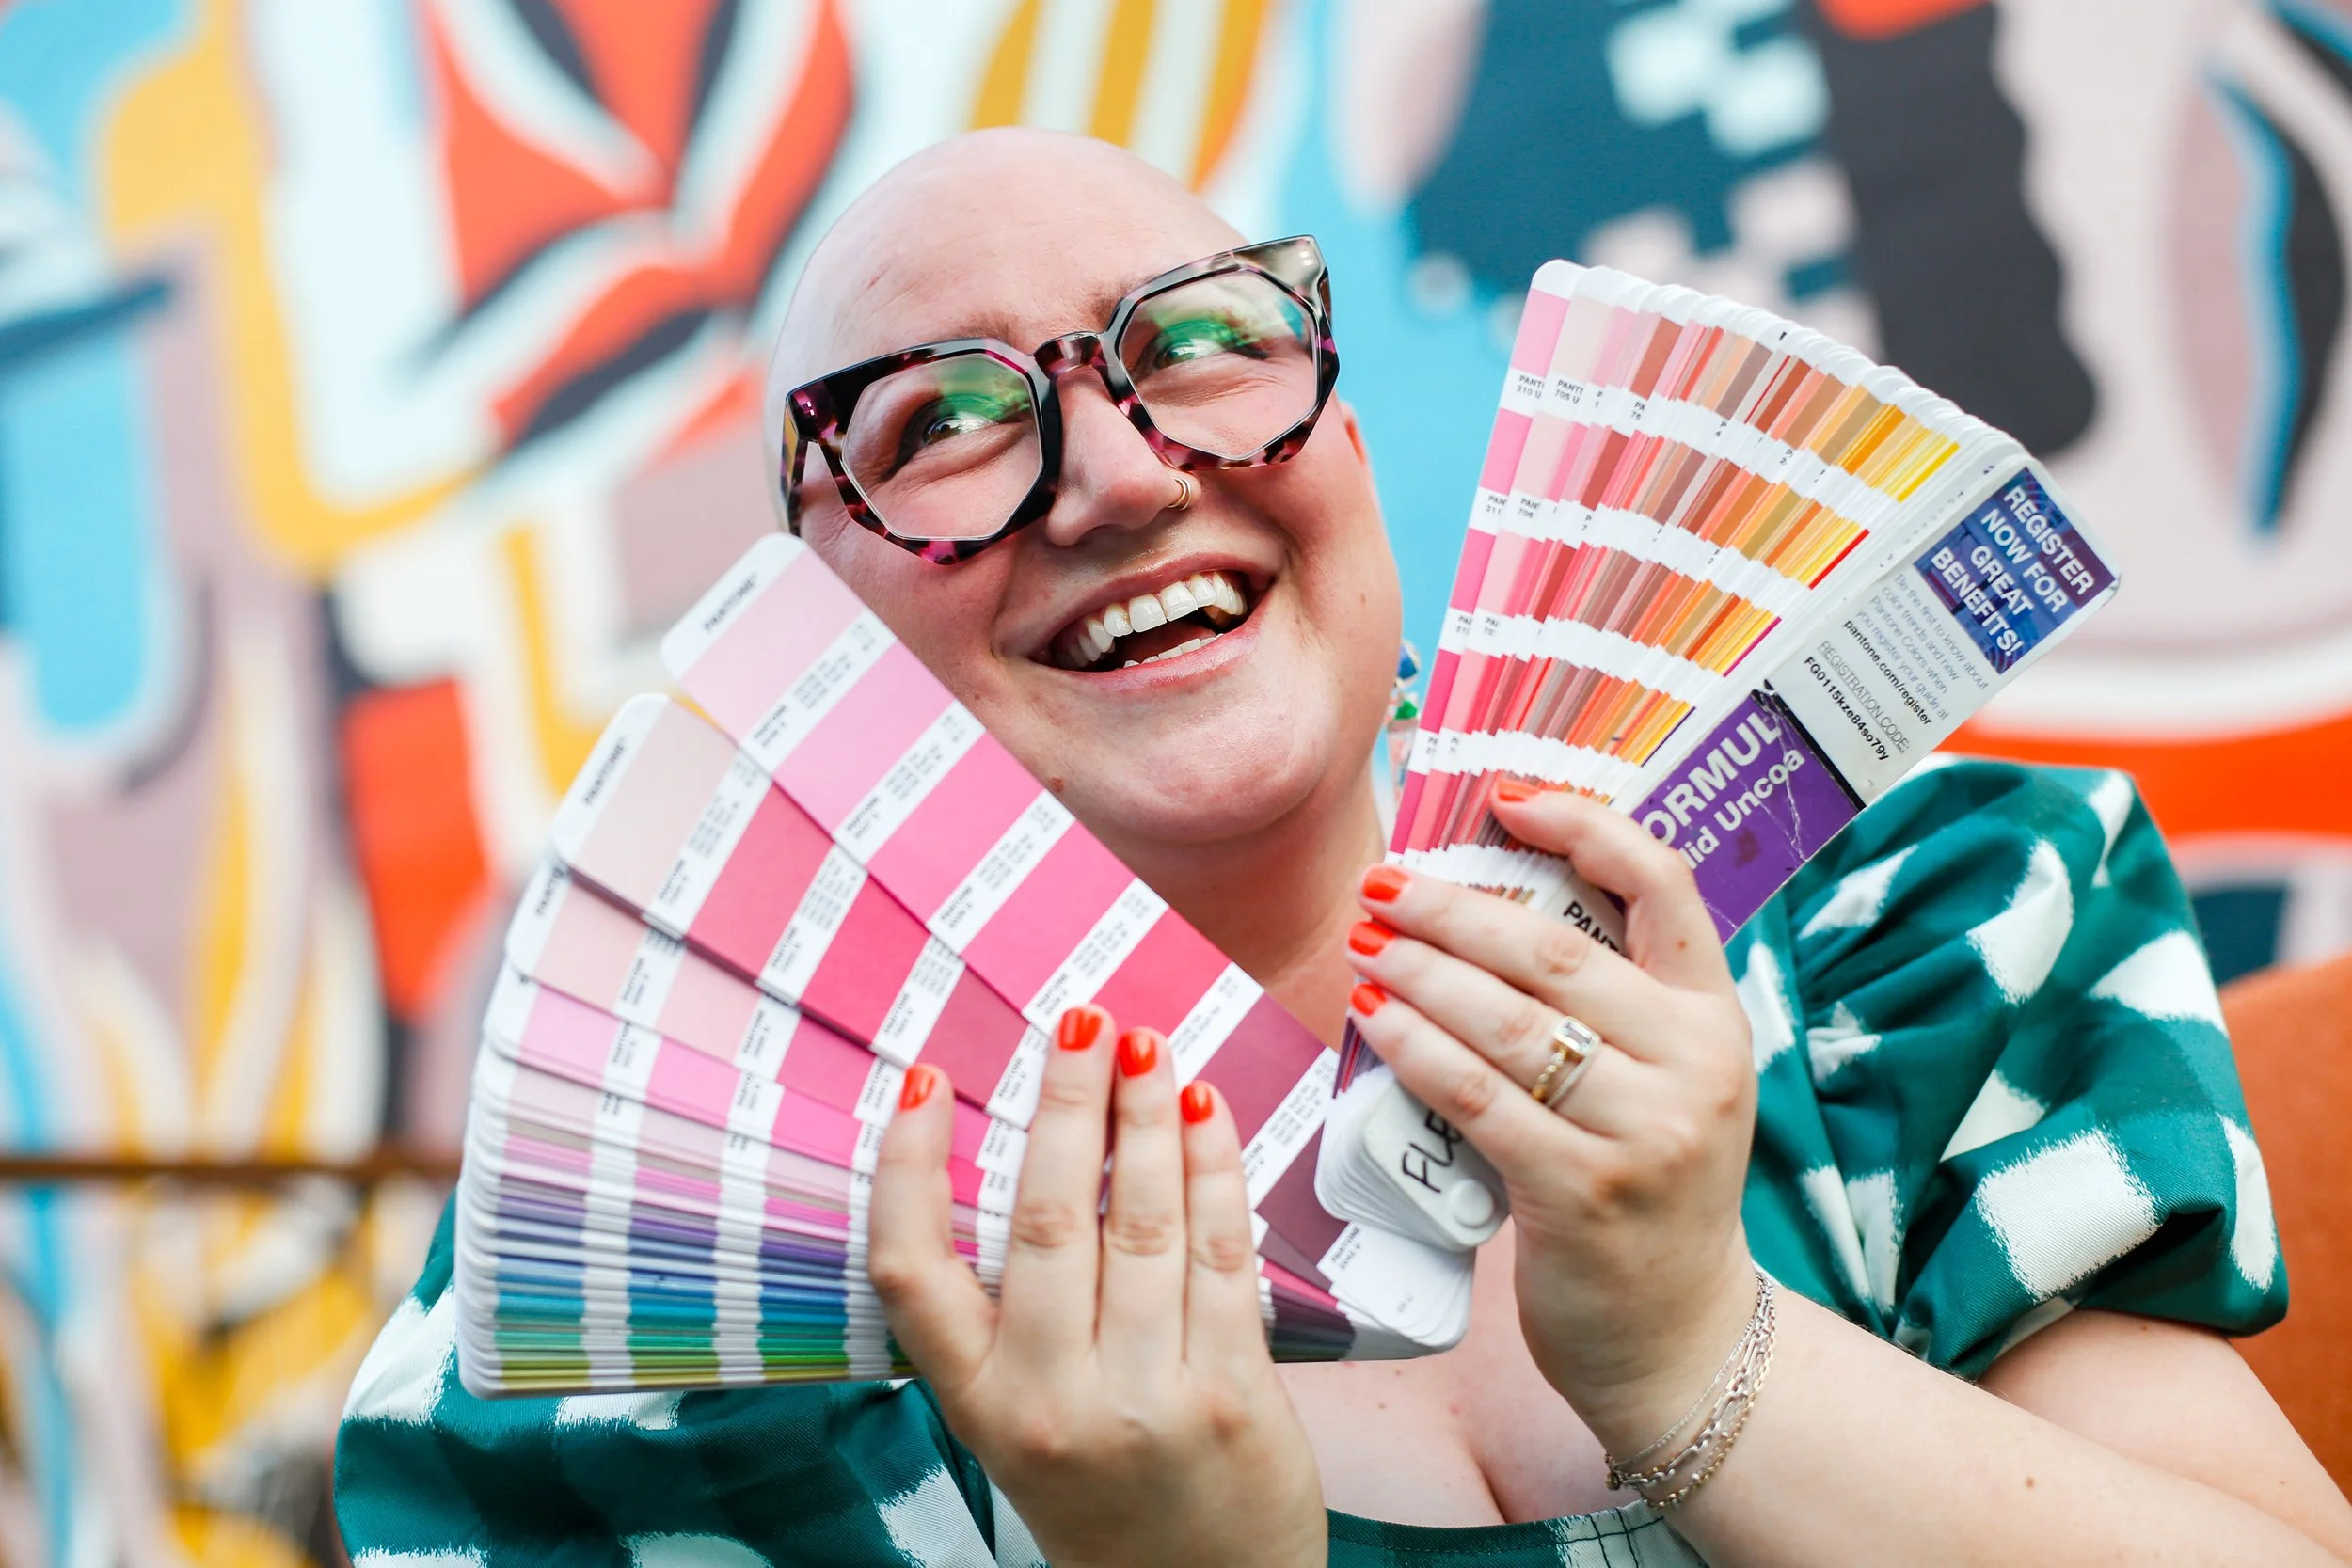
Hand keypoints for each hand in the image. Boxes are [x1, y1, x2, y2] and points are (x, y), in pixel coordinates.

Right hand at [867, 1004, 1325, 1567]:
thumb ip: (1014, 1316)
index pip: (913, 1271)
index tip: (927, 1081)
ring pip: (1139, 1225)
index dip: (910, 1168)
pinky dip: (1213, 1173)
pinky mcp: (1234, 1397)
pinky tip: (1206, 1113)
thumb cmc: (1104, 1496)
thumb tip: (1036, 1155)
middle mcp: (1052, 1403)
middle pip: (1044, 1222)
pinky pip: (1219, 1258)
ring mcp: (1148, 1401)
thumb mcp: (1020, 1424)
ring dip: (1143, 1119)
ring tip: (1144, 1047)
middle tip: (1078, 1019)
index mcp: (980, 1407)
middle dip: (1063, 1104)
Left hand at [1343, 786, 1759, 1453]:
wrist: (1679, 1336)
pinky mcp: (1584, 1194)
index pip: (1664, 883)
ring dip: (1422, 972)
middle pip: (1558, 950)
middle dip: (1455, 908)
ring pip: (1510, 1021)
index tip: (1502, 798)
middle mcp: (1696, 1064)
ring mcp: (1646, 1132)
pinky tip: (1374, 1019)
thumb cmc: (1648, 1187)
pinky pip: (1479, 1098)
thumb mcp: (1665, 1080)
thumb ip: (1611, 1003)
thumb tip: (1485, 907)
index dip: (1582, 825)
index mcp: (1717, 1015)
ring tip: (1363, 944)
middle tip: (1382, 884)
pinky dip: (1417, 1049)